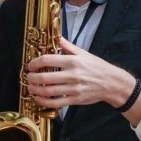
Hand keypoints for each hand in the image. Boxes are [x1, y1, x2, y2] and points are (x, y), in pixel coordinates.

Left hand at [26, 37, 140, 111]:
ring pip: (48, 91)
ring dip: (35, 90)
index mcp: (73, 61)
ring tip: (31, 87)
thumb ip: (68, 46)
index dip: (35, 63)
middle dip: (32, 78)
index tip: (30, 65)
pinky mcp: (75, 99)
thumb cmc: (97, 67)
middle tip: (28, 77)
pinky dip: (44, 102)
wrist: (112, 83)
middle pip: (45, 77)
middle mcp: (72, 74)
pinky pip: (56, 103)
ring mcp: (74, 88)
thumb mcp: (84, 53)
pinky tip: (38, 98)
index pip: (48, 60)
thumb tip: (57, 37)